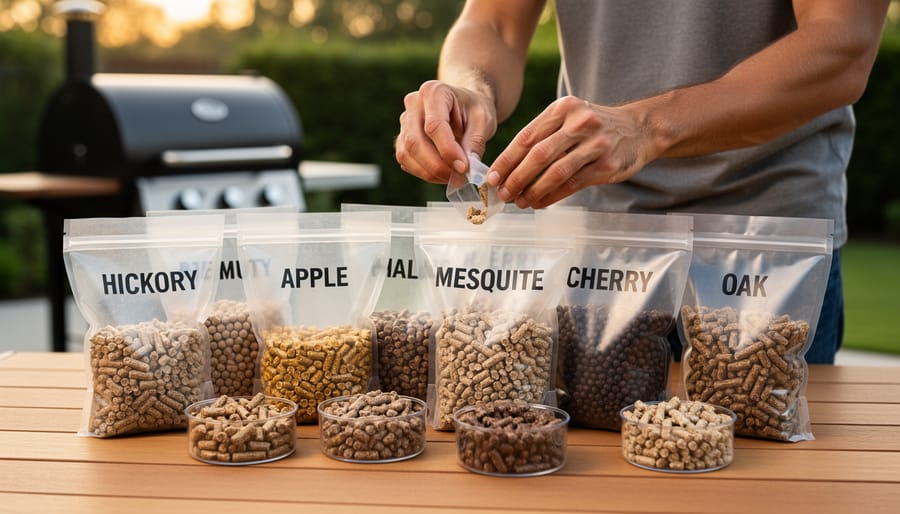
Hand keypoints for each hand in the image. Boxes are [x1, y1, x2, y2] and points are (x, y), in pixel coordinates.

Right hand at [395, 80, 497, 183]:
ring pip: (406, 154)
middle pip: (415, 141)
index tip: (464, 168)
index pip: (434, 126)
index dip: (448, 151)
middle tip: (458, 178)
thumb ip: (475, 143)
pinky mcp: (402, 138)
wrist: (464, 106)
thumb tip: (465, 168)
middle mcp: (413, 104)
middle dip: (436, 166)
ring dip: (429, 172)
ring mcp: (404, 121)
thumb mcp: (484, 121)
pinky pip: (406, 161)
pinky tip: (443, 174)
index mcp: (434, 91)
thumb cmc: (474, 109)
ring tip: (453, 178)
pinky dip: (423, 173)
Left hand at [487, 96, 657, 208]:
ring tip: (520, 201)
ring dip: (533, 190)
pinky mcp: (606, 165)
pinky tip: (539, 203)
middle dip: (516, 177)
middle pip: (538, 155)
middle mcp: (579, 122)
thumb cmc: (595, 127)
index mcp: (563, 108)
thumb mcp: (570, 118)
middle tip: (503, 193)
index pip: (527, 136)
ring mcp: (595, 144)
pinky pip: (572, 184)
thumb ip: (543, 136)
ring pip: (555, 172)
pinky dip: (552, 196)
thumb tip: (508, 167)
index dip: (507, 160)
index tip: (493, 177)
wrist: (641, 129)